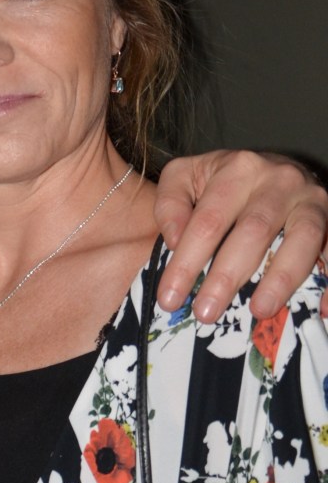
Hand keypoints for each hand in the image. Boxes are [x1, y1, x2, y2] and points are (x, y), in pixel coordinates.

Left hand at [154, 150, 327, 321]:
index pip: (209, 220)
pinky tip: (322, 308)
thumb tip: (174, 240)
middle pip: (254, 230)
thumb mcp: (185, 178)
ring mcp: (312, 200)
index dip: (187, 261)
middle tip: (206, 313)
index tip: (169, 298)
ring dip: (281, 278)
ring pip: (303, 237)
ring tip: (259, 310)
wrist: (273, 169)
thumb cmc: (221, 182)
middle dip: (227, 276)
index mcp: (239, 169)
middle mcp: (280, 180)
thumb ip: (170, 204)